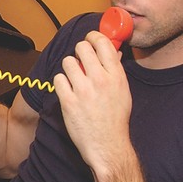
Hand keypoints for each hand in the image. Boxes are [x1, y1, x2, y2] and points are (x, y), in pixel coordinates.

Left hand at [53, 30, 132, 176]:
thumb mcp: (123, 92)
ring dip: (69, 68)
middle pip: (82, 47)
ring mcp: (83, 91)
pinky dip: (61, 83)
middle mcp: (100, 80)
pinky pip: (58, 79)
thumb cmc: (115, 120)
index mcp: (116, 76)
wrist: (107, 145)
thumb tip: (113, 52)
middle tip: (80, 59)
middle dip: (79, 51)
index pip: (103, 43)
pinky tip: (68, 90)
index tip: (90, 38)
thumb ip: (116, 70)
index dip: (93, 36)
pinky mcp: (68, 101)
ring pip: (67, 62)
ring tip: (74, 78)